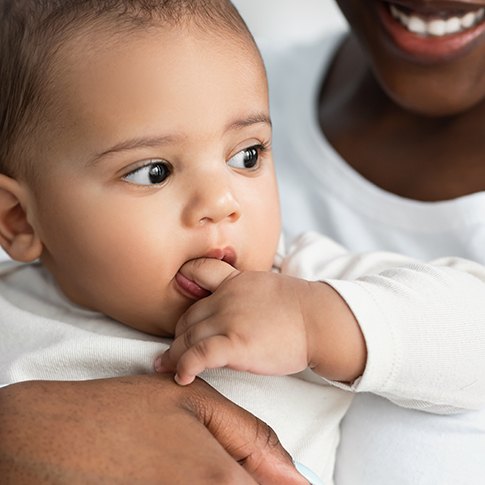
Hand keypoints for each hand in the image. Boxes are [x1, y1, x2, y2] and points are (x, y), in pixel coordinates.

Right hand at [0, 375, 307, 483]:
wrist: (58, 436)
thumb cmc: (126, 413)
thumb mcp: (196, 403)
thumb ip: (252, 437)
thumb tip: (297, 474)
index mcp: (222, 481)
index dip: (289, 484)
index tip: (304, 482)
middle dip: (257, 479)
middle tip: (218, 454)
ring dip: (232, 479)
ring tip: (197, 457)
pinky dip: (204, 484)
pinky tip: (182, 465)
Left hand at [156, 258, 365, 384]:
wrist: (318, 320)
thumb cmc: (297, 307)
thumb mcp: (264, 283)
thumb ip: (239, 287)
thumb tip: (226, 305)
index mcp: (233, 281)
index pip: (197, 274)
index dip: (183, 292)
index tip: (179, 311)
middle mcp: (225, 298)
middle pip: (188, 317)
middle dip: (178, 336)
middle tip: (172, 352)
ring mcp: (229, 319)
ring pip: (187, 337)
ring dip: (174, 355)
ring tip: (166, 368)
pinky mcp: (235, 344)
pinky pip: (199, 355)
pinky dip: (184, 366)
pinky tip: (181, 378)